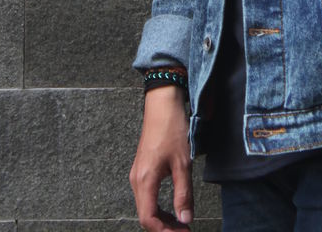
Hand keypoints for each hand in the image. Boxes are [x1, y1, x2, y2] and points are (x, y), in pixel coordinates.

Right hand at [129, 86, 193, 229]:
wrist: (162, 102)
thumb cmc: (172, 129)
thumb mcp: (183, 162)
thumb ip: (183, 194)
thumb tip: (185, 220)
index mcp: (144, 181)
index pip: (149, 219)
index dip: (165, 231)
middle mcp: (136, 180)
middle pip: (146, 216)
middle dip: (164, 228)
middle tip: (184, 230)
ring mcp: (137, 174)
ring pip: (146, 207)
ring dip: (162, 219)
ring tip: (181, 223)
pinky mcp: (142, 169)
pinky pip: (147, 196)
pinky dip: (158, 207)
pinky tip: (172, 207)